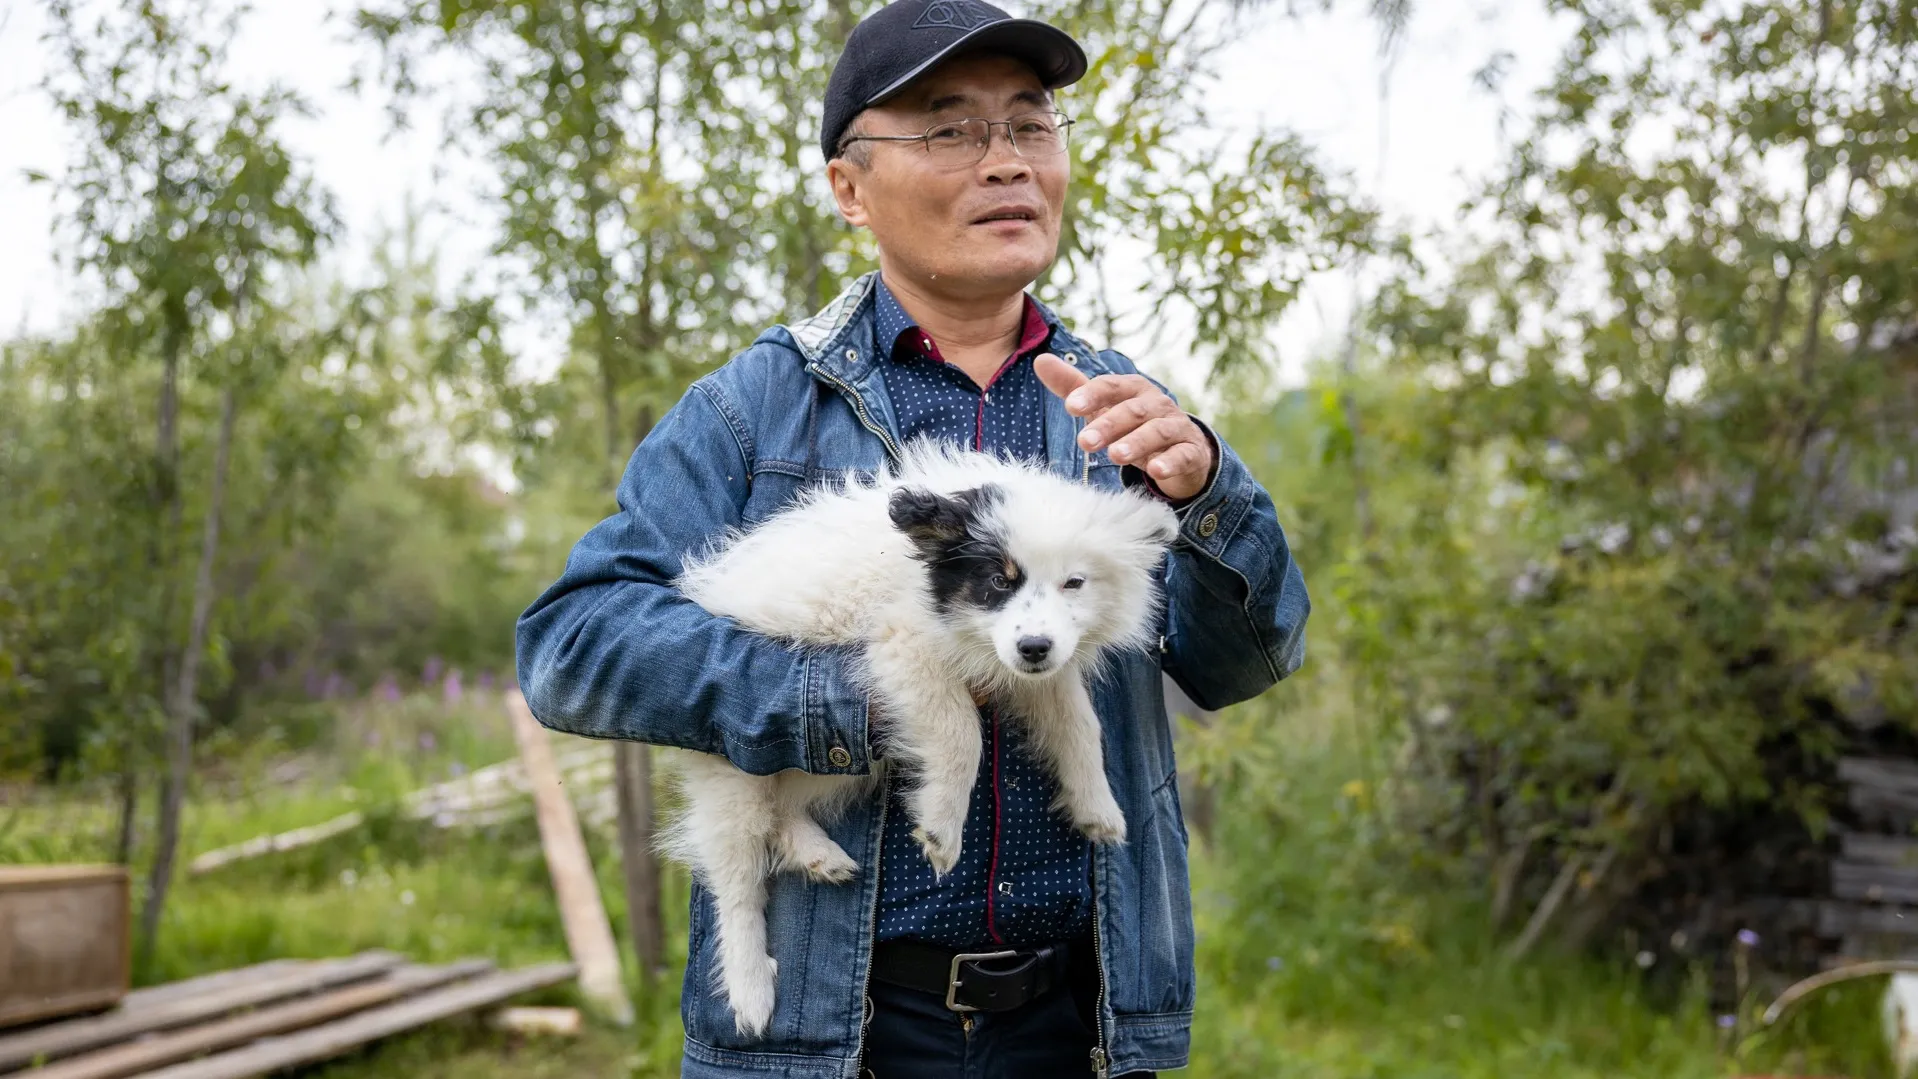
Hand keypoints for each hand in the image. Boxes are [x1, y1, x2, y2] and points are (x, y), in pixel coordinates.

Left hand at [1034, 353, 1214, 501]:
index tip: (1070, 406)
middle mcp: (1157, 404)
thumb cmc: (1133, 424)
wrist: (1181, 449)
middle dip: (1109, 425)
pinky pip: (1183, 456)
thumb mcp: (1104, 406)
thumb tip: (1041, 360)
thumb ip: (1073, 387)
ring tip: (1115, 456)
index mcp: (1134, 389)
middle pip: (1133, 410)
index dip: (1092, 394)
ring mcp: (1176, 428)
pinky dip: (1171, 463)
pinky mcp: (1191, 453)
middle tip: (1085, 442)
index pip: (1112, 386)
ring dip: (1137, 443)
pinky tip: (1156, 471)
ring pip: (1157, 432)